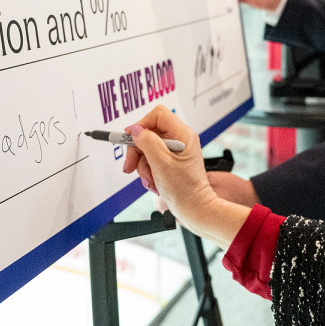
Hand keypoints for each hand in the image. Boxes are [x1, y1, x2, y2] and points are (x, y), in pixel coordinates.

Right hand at [122, 105, 251, 248]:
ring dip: (143, 166)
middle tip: (130, 166)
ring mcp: (176, 151)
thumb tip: (135, 130)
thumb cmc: (185, 190)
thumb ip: (147, 142)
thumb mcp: (161, 163)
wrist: (194, 210)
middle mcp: (180, 139)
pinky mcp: (171, 162)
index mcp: (183, 135)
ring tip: (149, 180)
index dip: (141, 125)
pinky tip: (153, 183)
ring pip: (148, 148)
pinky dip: (148, 172)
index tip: (129, 139)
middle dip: (137, 151)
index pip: (157, 115)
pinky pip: (152, 160)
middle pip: (149, 133)